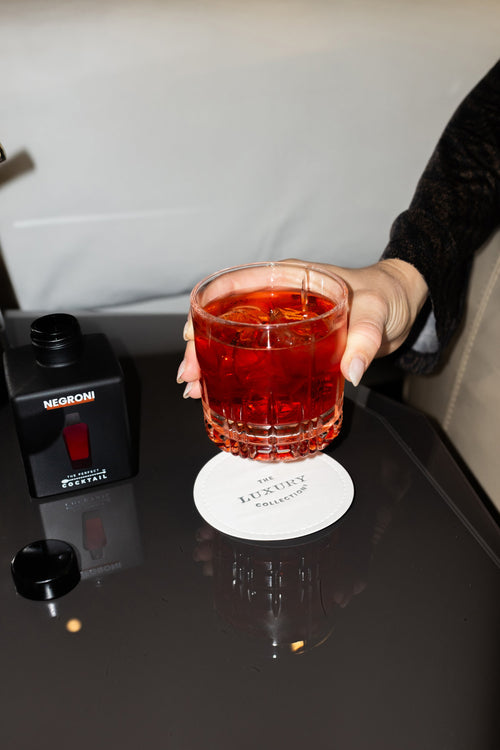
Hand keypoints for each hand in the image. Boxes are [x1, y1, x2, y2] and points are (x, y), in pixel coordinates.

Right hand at [176, 258, 427, 395]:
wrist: (403, 307)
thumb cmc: (386, 294)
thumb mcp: (376, 312)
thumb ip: (364, 338)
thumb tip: (350, 370)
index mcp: (292, 280)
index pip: (239, 284)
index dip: (210, 305)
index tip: (193, 330)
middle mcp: (282, 301)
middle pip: (230, 319)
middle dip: (203, 345)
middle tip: (190, 374)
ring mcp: (285, 325)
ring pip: (239, 342)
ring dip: (215, 364)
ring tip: (197, 389)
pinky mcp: (295, 347)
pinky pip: (261, 359)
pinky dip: (241, 376)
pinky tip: (226, 393)